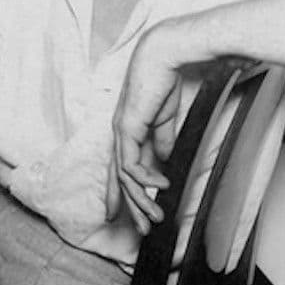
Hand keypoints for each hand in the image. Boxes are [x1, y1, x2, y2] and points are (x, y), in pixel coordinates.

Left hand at [106, 25, 184, 234]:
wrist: (163, 56)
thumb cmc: (164, 79)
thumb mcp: (165, 118)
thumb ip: (161, 139)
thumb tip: (162, 160)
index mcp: (128, 129)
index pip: (122, 167)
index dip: (121, 192)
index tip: (123, 212)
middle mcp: (120, 133)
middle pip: (119, 177)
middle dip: (129, 205)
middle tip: (141, 229)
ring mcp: (121, 130)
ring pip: (124, 175)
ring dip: (140, 199)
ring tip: (155, 218)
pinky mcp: (127, 127)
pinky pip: (132, 162)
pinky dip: (147, 178)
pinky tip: (161, 187)